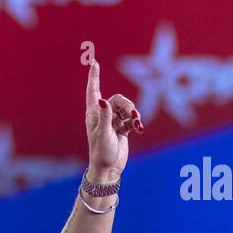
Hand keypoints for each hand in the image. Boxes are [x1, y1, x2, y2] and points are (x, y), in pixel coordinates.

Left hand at [84, 46, 143, 182]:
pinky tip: (139, 129)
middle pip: (118, 99)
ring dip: (134, 114)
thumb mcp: (103, 134)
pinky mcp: (122, 128)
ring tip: (137, 125)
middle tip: (134, 116)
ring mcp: (113, 121)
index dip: (94, 77)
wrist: (109, 169)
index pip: (93, 91)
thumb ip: (105, 117)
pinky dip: (136, 122)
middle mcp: (103, 115)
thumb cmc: (101, 152)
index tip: (94, 63)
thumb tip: (103, 100)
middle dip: (128, 105)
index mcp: (93, 114)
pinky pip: (131, 119)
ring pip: (127, 108)